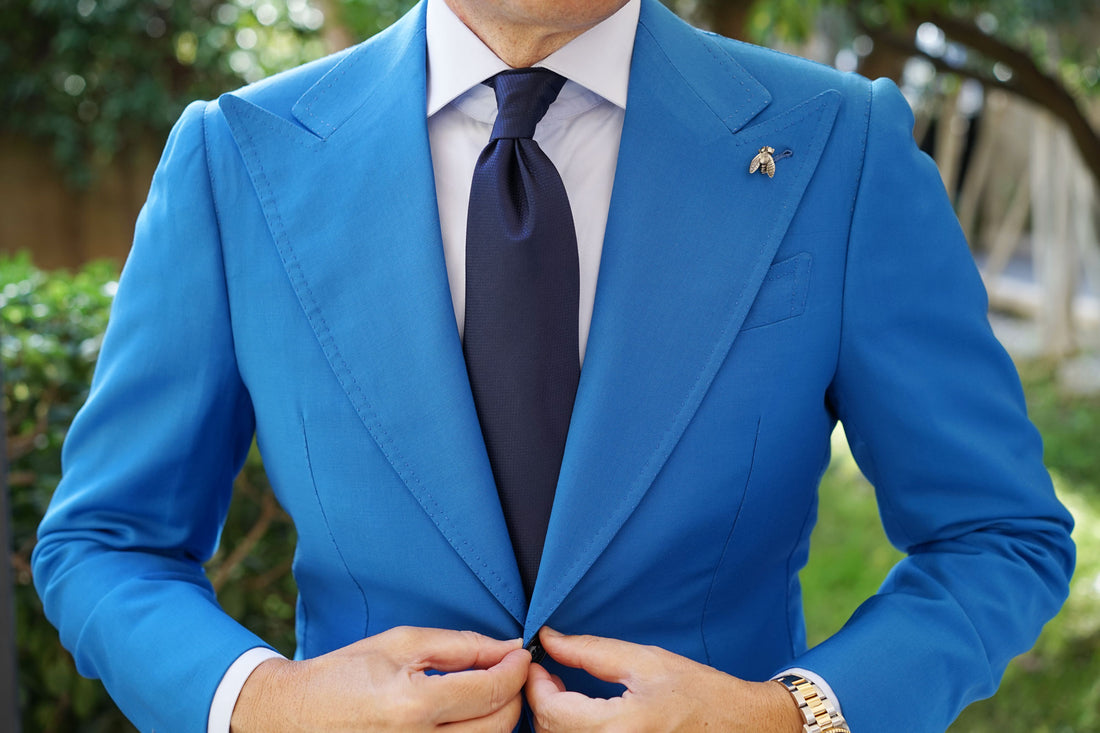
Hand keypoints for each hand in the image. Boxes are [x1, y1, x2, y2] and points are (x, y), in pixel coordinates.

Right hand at [230, 626, 530, 731]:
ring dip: (497, 719)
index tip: (522, 654)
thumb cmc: (345, 674)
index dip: (516, 669)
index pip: (490, 691)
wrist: (294, 717)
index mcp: (412, 706)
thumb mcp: (400, 644)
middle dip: (514, 695)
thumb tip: (506, 648)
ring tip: (486, 693)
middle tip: (507, 672)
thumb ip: (459, 646)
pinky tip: (467, 717)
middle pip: (499, 726)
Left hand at [525, 628, 802, 731]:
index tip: (538, 662)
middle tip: (551, 673)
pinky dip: (571, 731)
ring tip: (566, 691)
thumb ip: (589, 651)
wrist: (742, 727)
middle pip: (549, 732)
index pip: (550, 711)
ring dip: (554, 718)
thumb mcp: (645, 661)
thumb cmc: (700, 692)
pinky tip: (582, 715)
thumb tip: (548, 640)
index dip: (534, 683)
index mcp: (619, 728)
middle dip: (542, 699)